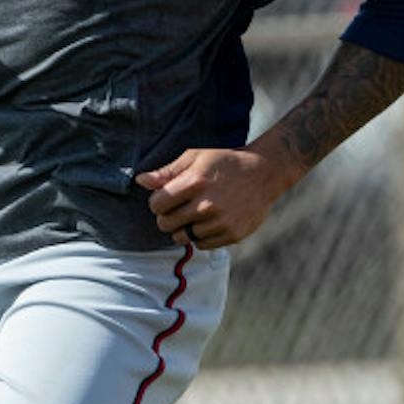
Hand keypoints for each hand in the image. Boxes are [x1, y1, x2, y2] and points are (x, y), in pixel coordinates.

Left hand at [136, 146, 296, 249]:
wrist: (263, 173)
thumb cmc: (224, 163)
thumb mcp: (195, 158)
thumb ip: (167, 172)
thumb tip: (140, 181)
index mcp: (195, 182)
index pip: (156, 204)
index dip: (157, 202)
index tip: (166, 198)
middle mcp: (207, 204)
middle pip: (166, 224)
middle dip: (167, 217)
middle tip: (179, 208)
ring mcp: (220, 222)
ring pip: (182, 237)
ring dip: (184, 228)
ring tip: (195, 214)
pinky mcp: (232, 234)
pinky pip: (201, 244)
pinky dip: (201, 236)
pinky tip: (209, 222)